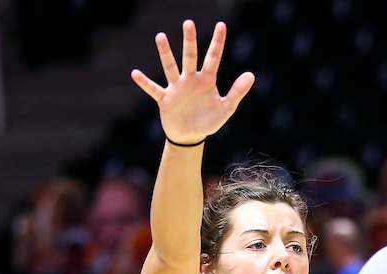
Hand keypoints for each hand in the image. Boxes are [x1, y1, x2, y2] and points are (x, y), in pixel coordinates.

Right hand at [131, 20, 254, 145]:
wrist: (190, 137)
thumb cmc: (208, 122)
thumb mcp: (226, 108)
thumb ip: (237, 92)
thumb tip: (251, 75)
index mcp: (207, 80)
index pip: (213, 57)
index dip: (218, 42)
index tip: (221, 25)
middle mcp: (191, 79)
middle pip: (190, 56)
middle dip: (190, 40)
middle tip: (188, 23)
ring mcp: (177, 87)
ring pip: (170, 67)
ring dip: (166, 53)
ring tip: (160, 36)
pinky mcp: (165, 99)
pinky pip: (153, 89)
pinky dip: (145, 83)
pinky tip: (135, 73)